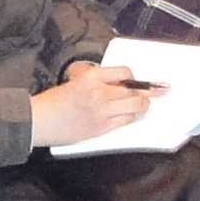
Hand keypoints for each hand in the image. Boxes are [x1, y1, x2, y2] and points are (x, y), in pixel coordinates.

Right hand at [32, 64, 153, 148]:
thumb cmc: (53, 101)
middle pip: (134, 90)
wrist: (40, 120)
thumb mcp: (75, 81)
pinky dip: (132, 117)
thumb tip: (115, 83)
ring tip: (144, 104)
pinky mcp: (101, 127)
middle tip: (160, 90)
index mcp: (91, 77)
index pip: (124, 73)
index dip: (134, 77)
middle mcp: (100, 92)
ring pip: (135, 106)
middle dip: (148, 91)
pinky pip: (126, 121)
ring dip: (143, 105)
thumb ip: (96, 81)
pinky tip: (132, 115)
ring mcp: (102, 111)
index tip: (139, 79)